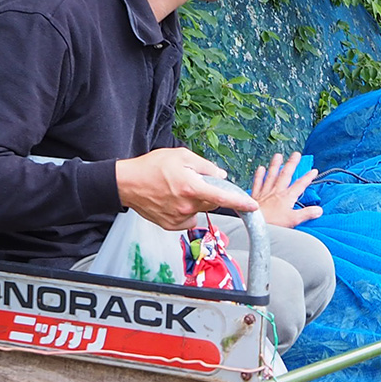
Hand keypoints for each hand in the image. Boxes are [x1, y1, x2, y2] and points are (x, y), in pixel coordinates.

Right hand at [116, 146, 254, 231]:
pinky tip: (171, 201)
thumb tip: (220, 176)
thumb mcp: (181, 156)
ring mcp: (178, 217)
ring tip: (176, 190)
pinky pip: (187, 219)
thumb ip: (205, 166)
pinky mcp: (170, 225)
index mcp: (192, 187)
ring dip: (195, 202)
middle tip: (192, 182)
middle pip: (211, 203)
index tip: (253, 206)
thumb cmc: (151, 166)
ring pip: (199, 211)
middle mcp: (187, 205)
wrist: (127, 183)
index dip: (240, 203)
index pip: (223, 198)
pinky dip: (184, 211)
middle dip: (208, 193)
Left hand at [250, 151, 321, 226]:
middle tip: (296, 154)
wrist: (254, 225)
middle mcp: (276, 192)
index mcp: (287, 197)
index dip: (308, 177)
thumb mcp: (293, 220)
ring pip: (271, 175)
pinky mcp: (256, 196)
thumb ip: (306, 213)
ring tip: (278, 155)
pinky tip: (260, 168)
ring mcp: (265, 192)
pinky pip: (257, 183)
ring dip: (275, 165)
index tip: (313, 171)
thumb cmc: (273, 223)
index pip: (300, 185)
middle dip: (292, 164)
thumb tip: (319, 210)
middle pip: (286, 175)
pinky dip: (259, 175)